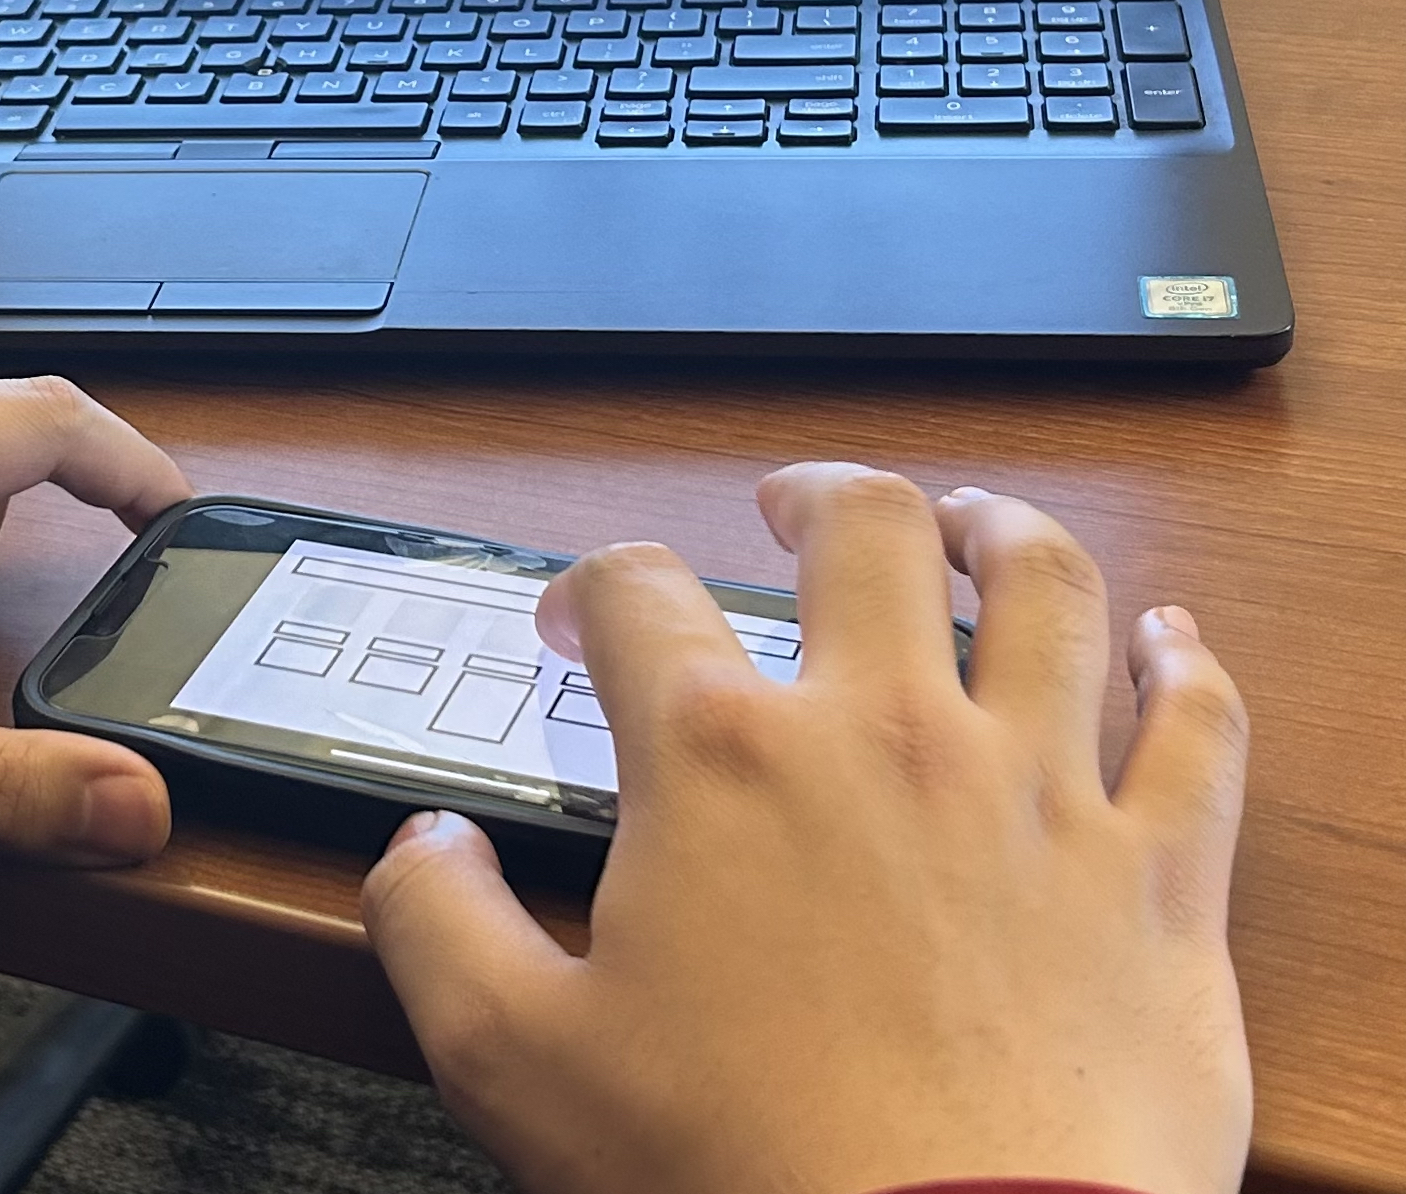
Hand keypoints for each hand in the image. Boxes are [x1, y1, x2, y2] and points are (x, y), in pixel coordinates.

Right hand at [362, 466, 1251, 1193]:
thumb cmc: (747, 1173)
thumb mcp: (519, 1059)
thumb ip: (438, 926)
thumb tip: (425, 849)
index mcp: (721, 761)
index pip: (636, 593)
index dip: (585, 588)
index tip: (577, 623)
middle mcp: (884, 735)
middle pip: (870, 531)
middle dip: (819, 498)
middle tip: (791, 510)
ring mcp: (1036, 790)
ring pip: (1046, 586)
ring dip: (1004, 531)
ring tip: (973, 523)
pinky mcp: (1158, 877)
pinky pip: (1198, 727)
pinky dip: (1187, 666)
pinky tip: (1168, 639)